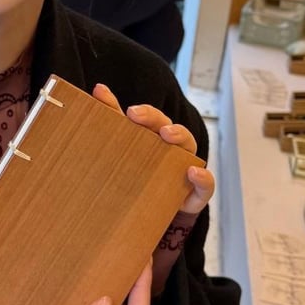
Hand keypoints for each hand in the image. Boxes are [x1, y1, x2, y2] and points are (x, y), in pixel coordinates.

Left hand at [92, 83, 214, 216]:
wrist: (151, 216)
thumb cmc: (138, 178)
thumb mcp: (123, 152)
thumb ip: (111, 121)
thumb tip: (98, 88)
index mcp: (154, 137)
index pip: (150, 119)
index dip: (142, 113)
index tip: (129, 111)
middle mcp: (172, 147)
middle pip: (168, 126)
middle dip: (155, 119)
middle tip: (137, 115)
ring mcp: (186, 167)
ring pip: (188, 145)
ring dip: (179, 135)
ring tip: (168, 134)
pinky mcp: (196, 193)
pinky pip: (205, 184)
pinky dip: (202, 177)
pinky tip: (192, 172)